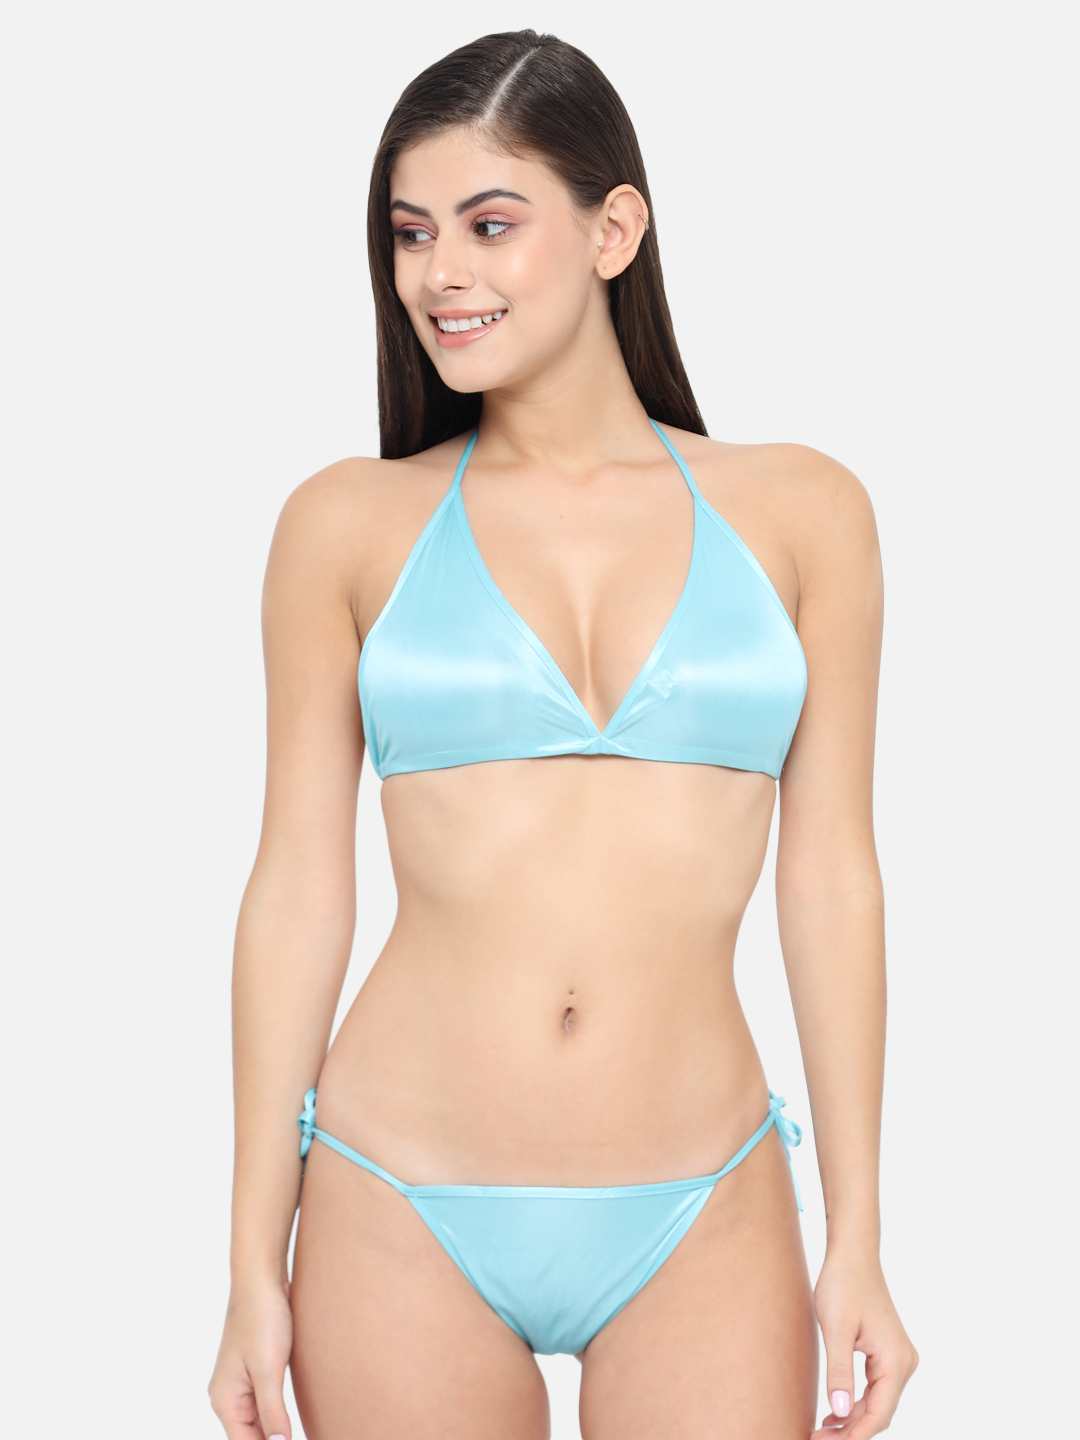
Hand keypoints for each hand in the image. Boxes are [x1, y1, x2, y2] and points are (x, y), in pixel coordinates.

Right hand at [208, 1276, 294, 1439]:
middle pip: (250, 1436)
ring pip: (258, 1423)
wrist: (262, 1278)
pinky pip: (264, 1404)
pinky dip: (277, 1416)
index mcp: (225, 1400)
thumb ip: (272, 1412)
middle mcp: (228, 1396)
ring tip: (299, 1434)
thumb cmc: (262, 1317)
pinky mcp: (255, 1371)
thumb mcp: (268, 1369)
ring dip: (275, 1433)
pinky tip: (291, 1422)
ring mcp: (241, 1384)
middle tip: (302, 1437)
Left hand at [810, 1248, 918, 1436]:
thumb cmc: (843, 1285)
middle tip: (816, 1439)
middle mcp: (904, 1363)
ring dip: (852, 1421)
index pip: (878, 1415)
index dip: (853, 1436)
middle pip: (879, 1413)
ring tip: (822, 1432)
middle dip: (850, 1432)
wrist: (852, 1254)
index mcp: (895, 1361)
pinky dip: (856, 1404)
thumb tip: (840, 1414)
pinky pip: (875, 1389)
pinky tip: (834, 1414)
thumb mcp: (836, 1330)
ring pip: (877, 1403)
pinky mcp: (888, 1353)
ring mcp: (898, 1358)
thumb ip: (839, 1373)